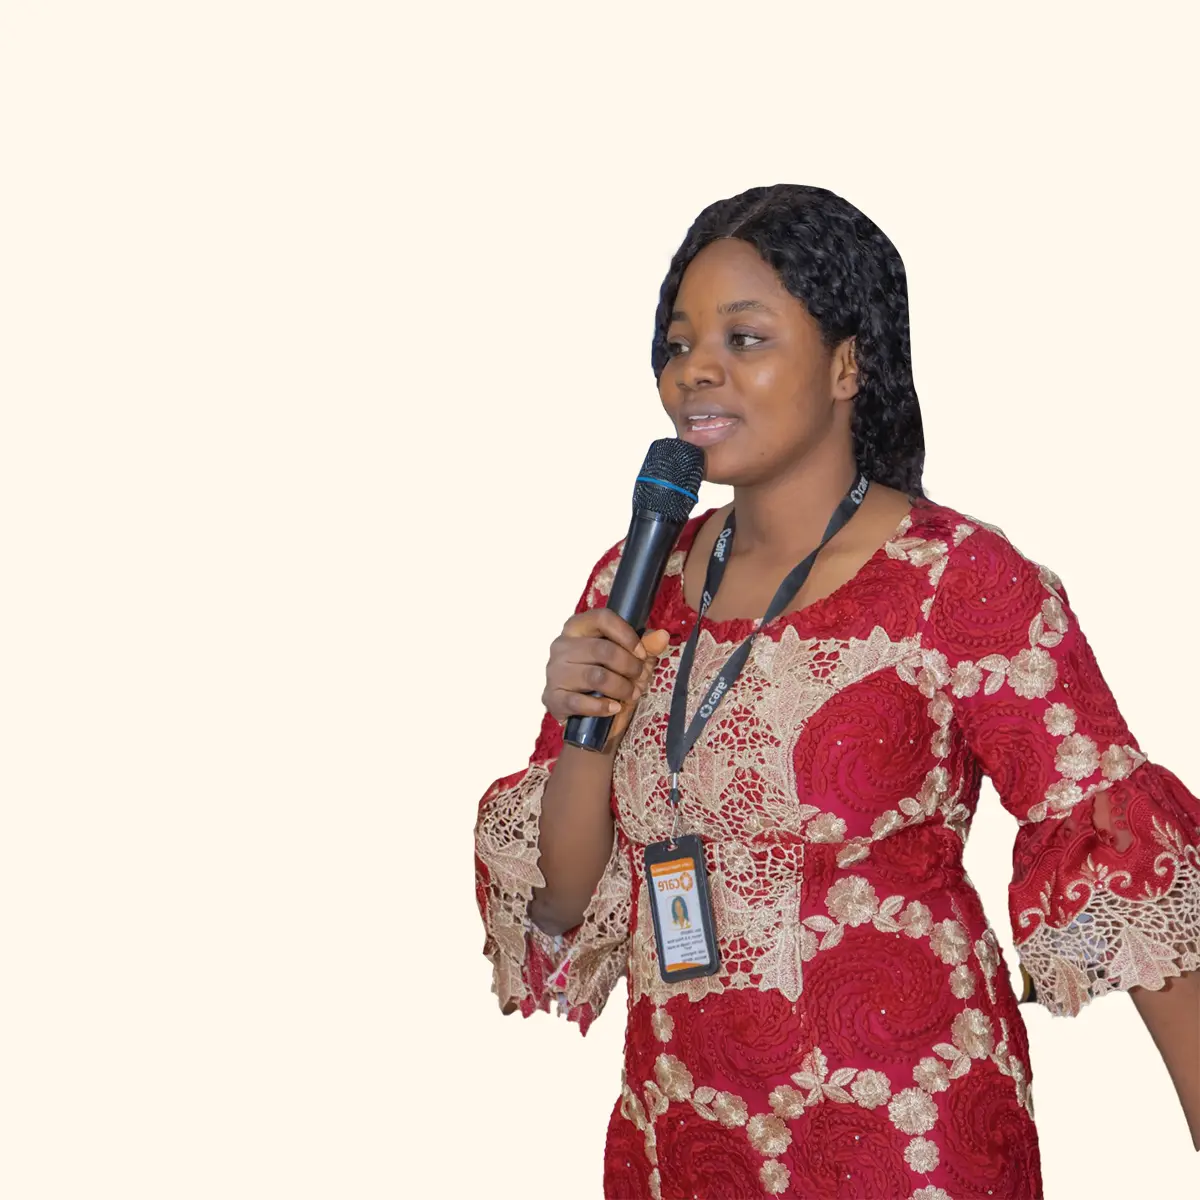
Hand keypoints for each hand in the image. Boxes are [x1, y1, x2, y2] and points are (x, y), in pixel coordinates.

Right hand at [542, 609, 670, 752]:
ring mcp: (554, 672)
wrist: (585, 715)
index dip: (626, 635)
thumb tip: (663, 636)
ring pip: (596, 676)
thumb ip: (645, 647)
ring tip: (632, 694)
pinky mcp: (553, 698)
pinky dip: (603, 707)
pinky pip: (580, 702)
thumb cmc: (607, 679)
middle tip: (640, 678)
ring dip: (621, 688)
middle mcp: (561, 646)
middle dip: (629, 666)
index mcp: (578, 627)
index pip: (601, 618)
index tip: (642, 653)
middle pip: (602, 649)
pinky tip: (614, 708)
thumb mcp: (629, 660)